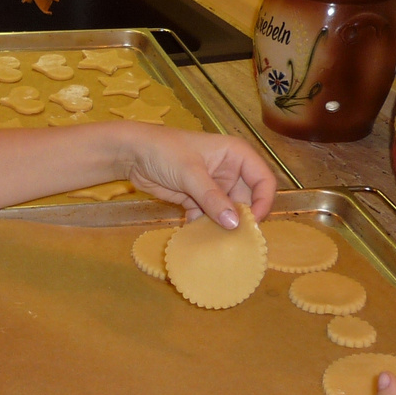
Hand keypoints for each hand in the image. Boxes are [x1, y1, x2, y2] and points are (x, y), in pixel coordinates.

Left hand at [118, 126, 277, 225]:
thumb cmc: (164, 151)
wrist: (132, 154)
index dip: (263, 202)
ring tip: (217, 243)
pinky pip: (209, 217)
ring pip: (227, 212)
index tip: (252, 223)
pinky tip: (196, 237)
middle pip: (247, 200)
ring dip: (222, 226)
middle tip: (236, 241)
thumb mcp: (190, 173)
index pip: (263, 180)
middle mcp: (230, 170)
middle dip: (241, 220)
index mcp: (236, 155)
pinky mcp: (197, 199)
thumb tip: (234, 224)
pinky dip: (204, 227)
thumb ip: (212, 199)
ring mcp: (214, 186)